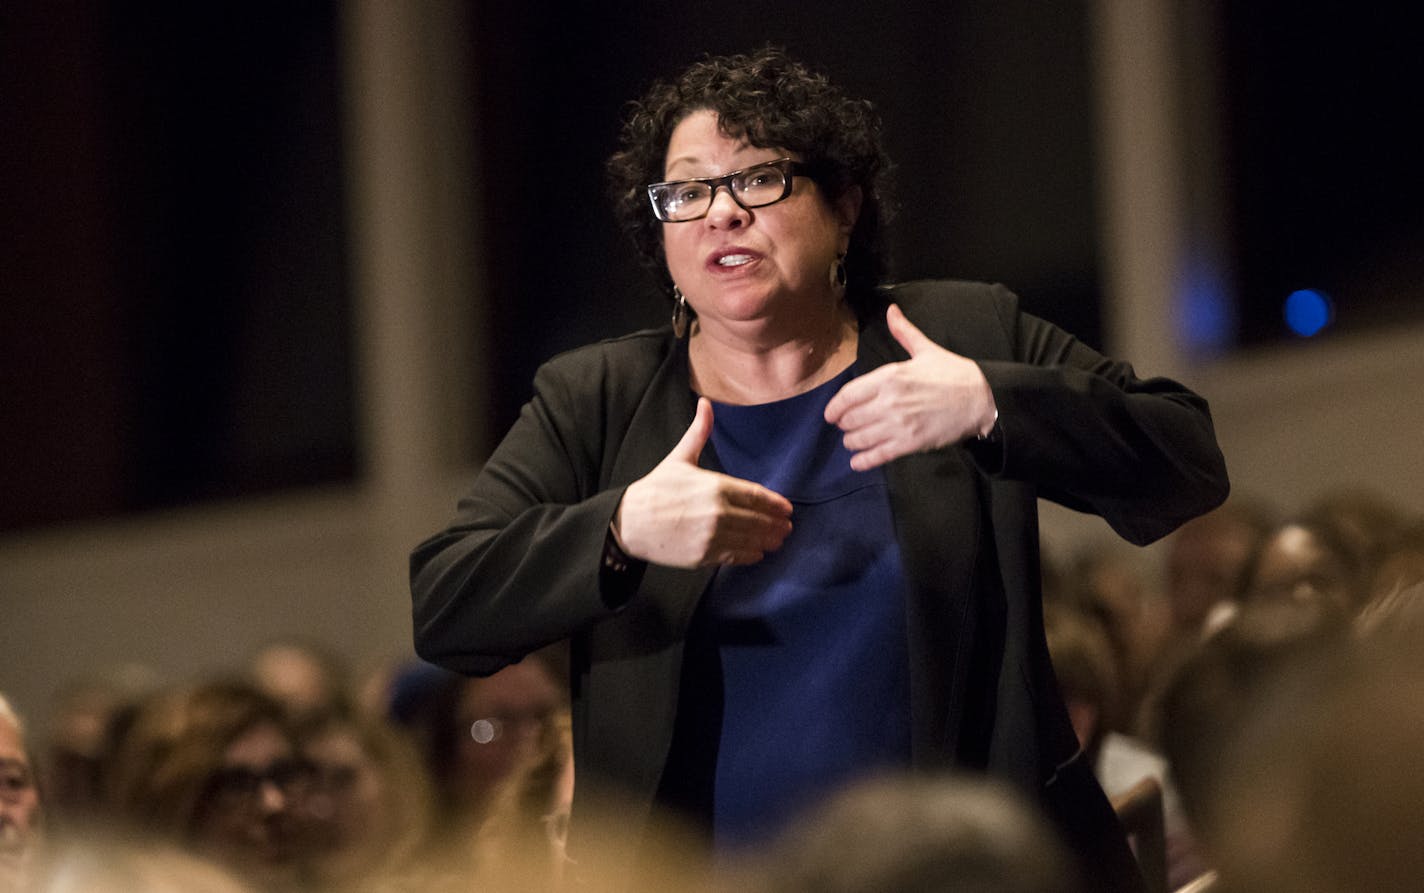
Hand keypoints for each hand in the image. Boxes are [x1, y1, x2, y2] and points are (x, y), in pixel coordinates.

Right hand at [614, 397, 793, 567]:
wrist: (628, 522)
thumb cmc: (655, 489)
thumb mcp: (680, 458)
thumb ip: (699, 433)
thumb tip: (706, 403)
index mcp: (715, 486)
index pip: (756, 496)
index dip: (775, 504)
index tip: (787, 509)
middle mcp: (718, 512)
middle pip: (758, 520)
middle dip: (776, 524)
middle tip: (787, 527)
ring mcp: (712, 536)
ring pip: (751, 540)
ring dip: (768, 541)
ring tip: (777, 540)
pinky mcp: (704, 556)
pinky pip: (736, 556)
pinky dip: (750, 555)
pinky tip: (758, 553)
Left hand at [824, 303, 997, 470]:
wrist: (981, 398)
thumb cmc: (953, 373)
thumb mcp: (926, 350)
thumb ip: (904, 332)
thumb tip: (891, 310)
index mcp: (890, 376)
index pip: (848, 395)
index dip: (834, 407)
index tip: (831, 414)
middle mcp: (890, 401)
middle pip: (850, 418)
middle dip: (844, 425)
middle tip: (846, 426)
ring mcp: (899, 424)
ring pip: (860, 438)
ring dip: (852, 442)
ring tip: (853, 441)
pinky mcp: (910, 443)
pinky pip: (878, 455)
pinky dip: (864, 461)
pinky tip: (858, 462)